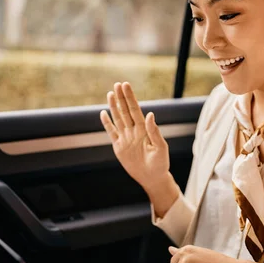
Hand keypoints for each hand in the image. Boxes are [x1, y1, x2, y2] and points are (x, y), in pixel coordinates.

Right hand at [100, 83, 177, 213]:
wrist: (152, 178)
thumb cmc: (160, 163)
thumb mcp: (160, 147)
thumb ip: (154, 131)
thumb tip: (150, 114)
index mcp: (144, 129)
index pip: (135, 109)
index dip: (130, 97)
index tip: (125, 85)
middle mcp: (134, 131)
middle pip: (125, 111)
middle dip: (121, 98)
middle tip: (117, 84)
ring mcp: (125, 138)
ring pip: (118, 118)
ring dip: (114, 106)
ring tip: (110, 93)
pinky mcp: (118, 146)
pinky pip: (111, 132)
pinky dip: (107, 123)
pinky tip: (103, 113)